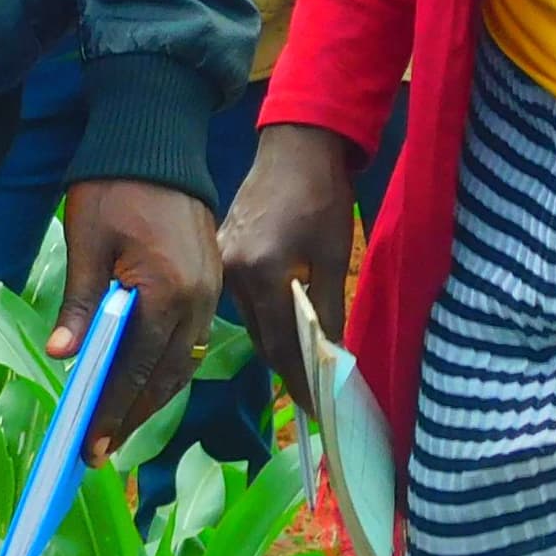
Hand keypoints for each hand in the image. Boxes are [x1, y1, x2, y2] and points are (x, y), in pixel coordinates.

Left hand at [52, 176, 221, 458]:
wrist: (156, 141)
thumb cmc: (113, 189)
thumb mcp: (86, 244)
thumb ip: (79, 306)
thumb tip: (63, 356)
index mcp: (168, 291)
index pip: (139, 368)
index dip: (115, 409)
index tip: (93, 445)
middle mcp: (199, 299)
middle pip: (168, 375)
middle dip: (134, 414)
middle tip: (102, 449)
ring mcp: (211, 292)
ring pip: (184, 362)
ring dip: (153, 396)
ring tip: (120, 425)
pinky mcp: (212, 282)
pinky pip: (191, 339)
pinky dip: (169, 367)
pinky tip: (145, 382)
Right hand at [220, 121, 360, 401]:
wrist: (295, 145)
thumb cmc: (322, 197)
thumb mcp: (334, 257)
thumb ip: (328, 312)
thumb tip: (330, 360)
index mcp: (262, 273)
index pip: (279, 345)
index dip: (299, 380)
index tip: (317, 410)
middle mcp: (233, 272)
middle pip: (259, 337)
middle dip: (287, 368)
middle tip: (313, 395)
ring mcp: (222, 260)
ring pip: (249, 319)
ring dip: (274, 341)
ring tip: (302, 366)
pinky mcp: (222, 249)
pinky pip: (242, 297)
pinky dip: (263, 315)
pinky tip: (282, 324)